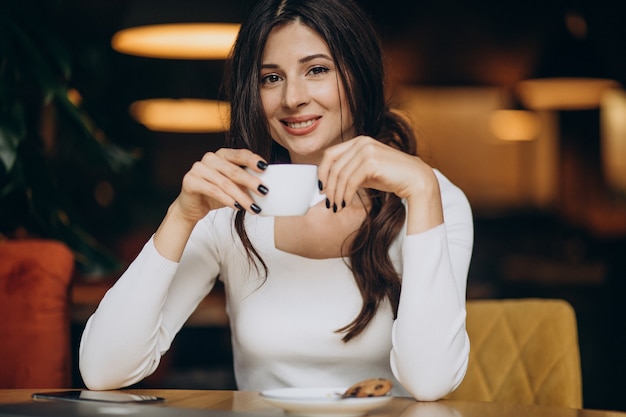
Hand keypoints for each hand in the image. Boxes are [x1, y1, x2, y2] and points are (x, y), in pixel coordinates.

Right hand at [173, 148, 267, 223]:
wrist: (192, 207)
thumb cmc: (216, 194)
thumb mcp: (234, 187)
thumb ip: (246, 182)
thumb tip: (266, 187)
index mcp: (222, 154)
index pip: (240, 154)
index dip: (253, 160)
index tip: (265, 168)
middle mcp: (210, 158)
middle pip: (233, 170)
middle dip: (250, 182)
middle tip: (264, 191)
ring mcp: (198, 168)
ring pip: (224, 183)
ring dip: (241, 196)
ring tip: (253, 207)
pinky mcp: (190, 181)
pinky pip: (212, 190)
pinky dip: (226, 199)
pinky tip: (237, 207)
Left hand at [317, 136, 442, 232]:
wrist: (415, 180)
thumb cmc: (391, 177)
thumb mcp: (366, 173)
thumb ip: (349, 173)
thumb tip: (327, 186)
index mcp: (358, 141)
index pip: (330, 154)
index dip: (322, 172)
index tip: (322, 189)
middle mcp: (361, 142)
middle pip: (333, 165)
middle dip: (328, 186)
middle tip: (329, 202)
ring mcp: (367, 150)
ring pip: (340, 175)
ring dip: (336, 193)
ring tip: (337, 206)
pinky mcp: (372, 162)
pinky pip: (350, 181)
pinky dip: (345, 194)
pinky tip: (345, 204)